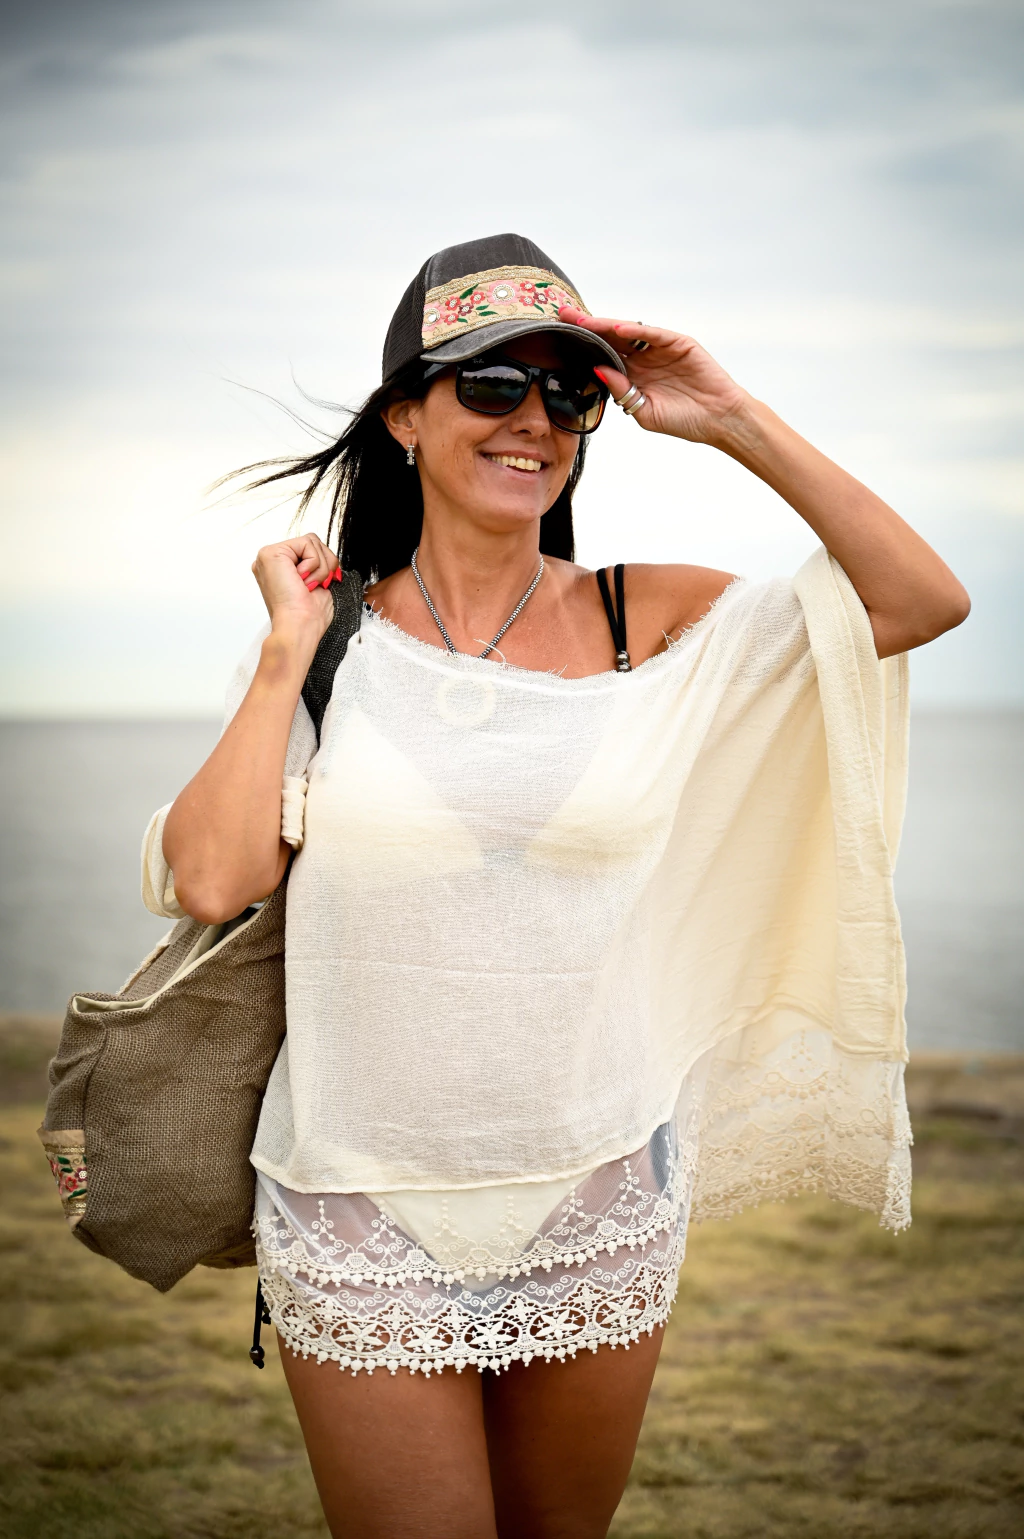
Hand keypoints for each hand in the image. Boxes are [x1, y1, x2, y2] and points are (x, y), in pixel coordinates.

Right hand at [251, 533, 338, 639]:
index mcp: (280, 570)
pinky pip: (306, 543)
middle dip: (326, 563)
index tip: (322, 585)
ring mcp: (269, 556)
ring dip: (320, 567)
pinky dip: (313, 564)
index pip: (310, 551)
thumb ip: (319, 568)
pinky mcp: (271, 553)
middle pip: (312, 543)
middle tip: (317, 585)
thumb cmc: (307, 616)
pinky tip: (302, 580)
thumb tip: (331, 561)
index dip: (325, 565)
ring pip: (311, 541)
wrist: (298, 627)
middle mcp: (272, 562)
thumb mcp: (318, 586)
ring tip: (308, 585)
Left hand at [559, 307, 748, 444]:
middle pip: (610, 339)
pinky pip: (654, 334)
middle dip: (587, 327)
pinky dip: (636, 330)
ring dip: (605, 325)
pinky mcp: (679, 344)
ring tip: (583, 320)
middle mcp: (644, 359)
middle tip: (562, 315)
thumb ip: (622, 392)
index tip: (557, 339)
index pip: (603, 356)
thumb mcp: (644, 411)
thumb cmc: (684, 421)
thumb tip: (598, 370)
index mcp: (633, 376)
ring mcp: (661, 349)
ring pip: (628, 332)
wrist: (719, 421)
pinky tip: (617, 328)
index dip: (582, 347)